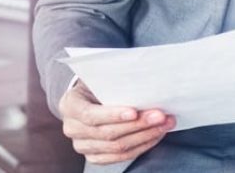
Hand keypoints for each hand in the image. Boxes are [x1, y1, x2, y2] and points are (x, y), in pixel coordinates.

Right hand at [58, 80, 175, 164]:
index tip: (135, 111)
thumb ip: (113, 80)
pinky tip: (155, 136)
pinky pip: (121, 157)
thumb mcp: (98, 76)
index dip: (113, 115)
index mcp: (69, 105)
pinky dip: (141, 146)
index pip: (91, 115)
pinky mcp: (95, 157)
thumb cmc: (96, 84)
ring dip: (145, 136)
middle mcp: (72, 129)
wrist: (87, 99)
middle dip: (138, 125)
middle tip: (160, 116)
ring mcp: (82, 146)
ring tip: (164, 125)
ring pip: (117, 147)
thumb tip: (142, 80)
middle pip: (108, 133)